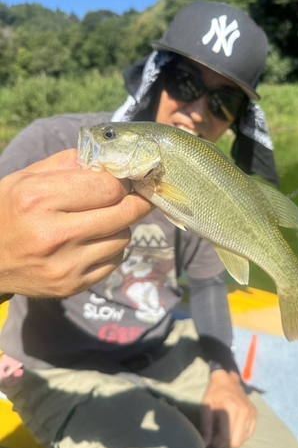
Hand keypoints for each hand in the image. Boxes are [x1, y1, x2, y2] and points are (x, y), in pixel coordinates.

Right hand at [0, 149, 152, 297]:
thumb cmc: (8, 211)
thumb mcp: (28, 177)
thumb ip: (70, 163)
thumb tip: (111, 161)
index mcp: (39, 199)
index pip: (108, 187)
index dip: (123, 180)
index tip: (125, 179)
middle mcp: (54, 235)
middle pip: (124, 213)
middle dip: (136, 201)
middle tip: (136, 195)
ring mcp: (65, 265)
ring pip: (124, 238)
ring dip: (120, 226)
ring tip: (102, 220)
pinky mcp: (72, 286)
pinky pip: (114, 262)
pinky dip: (111, 248)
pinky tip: (93, 241)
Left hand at [201, 370, 256, 447]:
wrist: (227, 378)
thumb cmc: (214, 392)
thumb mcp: (206, 406)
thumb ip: (206, 425)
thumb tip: (206, 443)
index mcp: (231, 408)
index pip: (227, 438)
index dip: (218, 443)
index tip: (212, 437)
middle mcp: (244, 411)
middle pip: (237, 442)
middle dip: (226, 443)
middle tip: (219, 435)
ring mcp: (251, 412)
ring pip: (244, 439)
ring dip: (234, 438)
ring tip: (226, 429)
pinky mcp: (255, 414)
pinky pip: (249, 433)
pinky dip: (241, 434)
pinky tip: (234, 427)